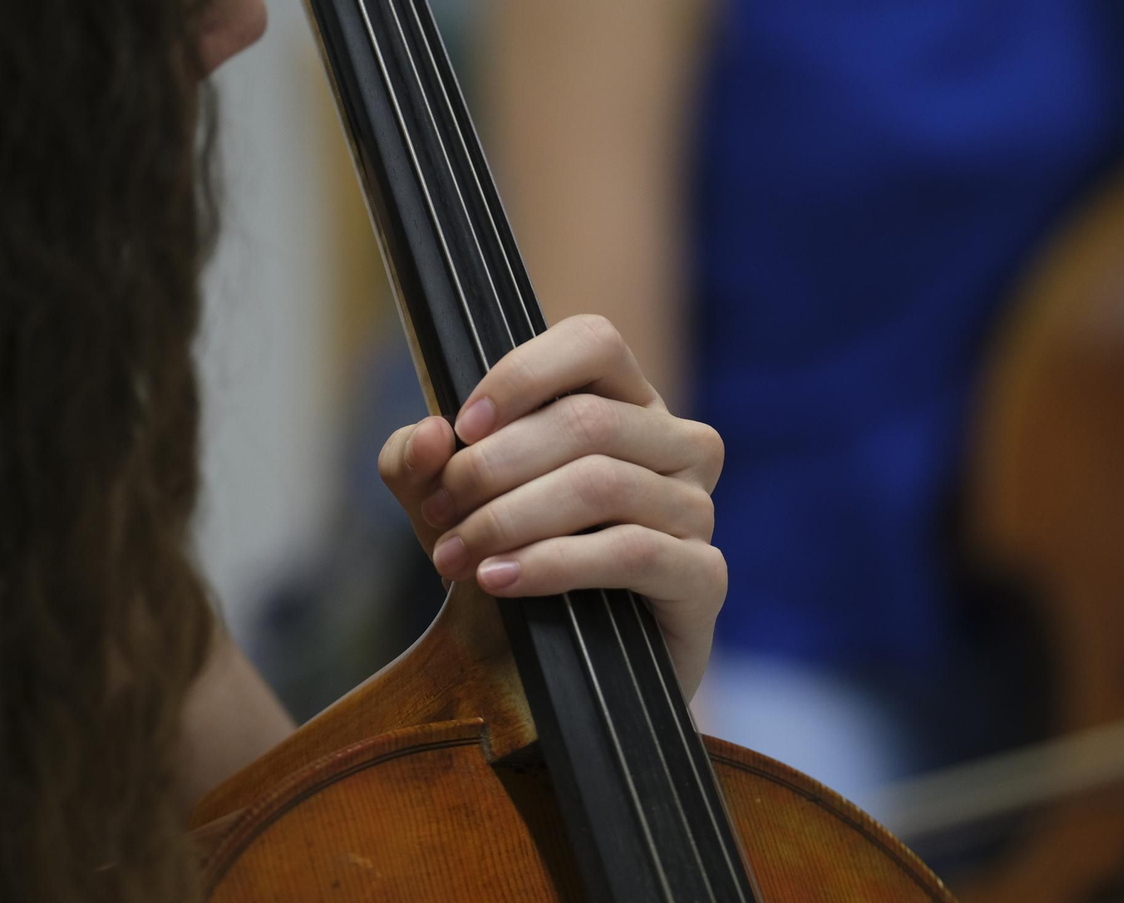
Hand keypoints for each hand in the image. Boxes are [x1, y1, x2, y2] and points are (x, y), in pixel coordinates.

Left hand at [378, 315, 725, 699]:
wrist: (540, 673)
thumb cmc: (505, 561)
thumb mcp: (445, 504)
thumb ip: (420, 462)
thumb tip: (431, 436)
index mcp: (626, 402)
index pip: (594, 342)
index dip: (522, 376)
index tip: (462, 426)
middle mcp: (676, 444)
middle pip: (586, 421)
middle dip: (494, 466)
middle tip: (438, 512)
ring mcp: (696, 508)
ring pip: (603, 483)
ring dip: (511, 518)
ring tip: (456, 555)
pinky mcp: (702, 576)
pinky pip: (630, 552)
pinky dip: (552, 563)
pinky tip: (499, 580)